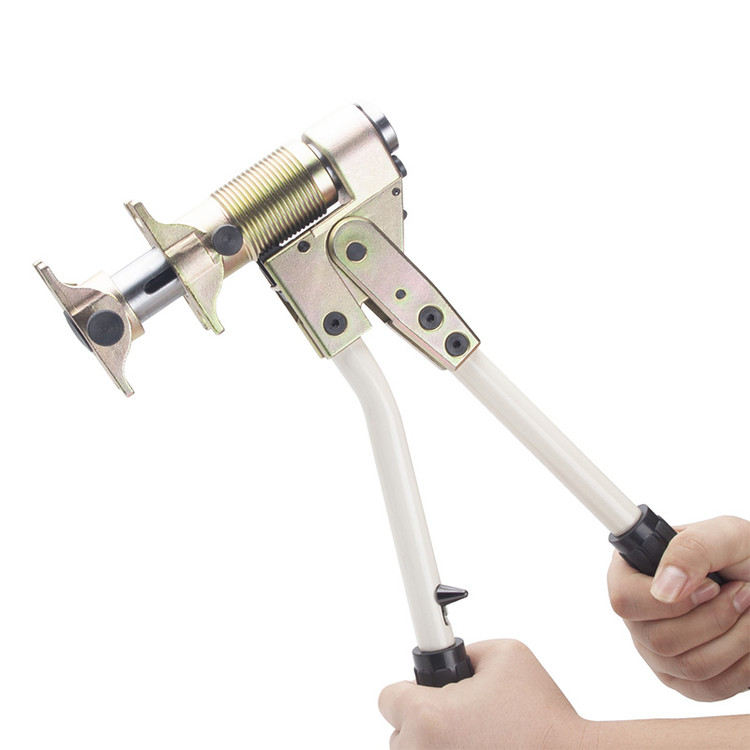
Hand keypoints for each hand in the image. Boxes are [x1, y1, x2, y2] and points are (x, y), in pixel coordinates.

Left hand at [379, 640, 585, 749]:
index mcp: (429, 716)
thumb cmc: (543, 712)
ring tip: (476, 739)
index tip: (427, 692)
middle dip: (424, 721)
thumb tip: (449, 656)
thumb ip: (467, 649)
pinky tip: (478, 748)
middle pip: (399, 732)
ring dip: (435, 746)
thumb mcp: (506, 653)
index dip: (409, 690)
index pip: (388, 698)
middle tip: (462, 717)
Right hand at [608, 515, 749, 700]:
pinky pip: (711, 688)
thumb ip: (690, 550)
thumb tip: (663, 590)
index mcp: (632, 572)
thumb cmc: (743, 554)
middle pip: (660, 640)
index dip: (667, 602)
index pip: (624, 600)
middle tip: (743, 592)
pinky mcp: (685, 680)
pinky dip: (743, 664)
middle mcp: (638, 615)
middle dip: (716, 619)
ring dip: (736, 638)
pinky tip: (748, 635)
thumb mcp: (724, 535)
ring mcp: (657, 652)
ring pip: (690, 666)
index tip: (712, 586)